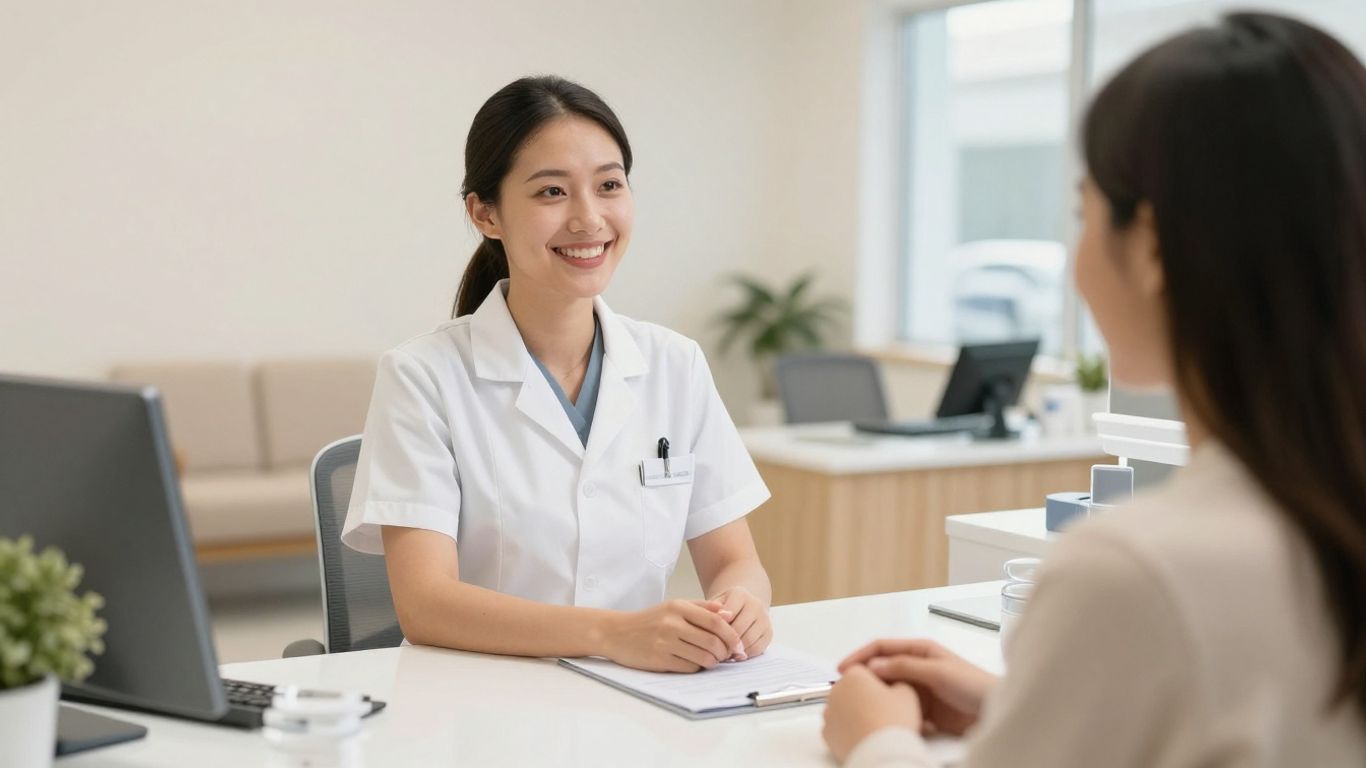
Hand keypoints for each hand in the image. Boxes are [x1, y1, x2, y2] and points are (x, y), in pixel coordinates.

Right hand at [601, 599, 744, 672]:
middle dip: (725, 652)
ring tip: (712, 660)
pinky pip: (689, 668)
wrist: (616, 632)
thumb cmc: (649, 620)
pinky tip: (695, 664)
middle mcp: (672, 623)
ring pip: (703, 657)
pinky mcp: (658, 660)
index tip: (738, 644)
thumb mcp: (673, 606)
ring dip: (713, 662)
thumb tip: (728, 613)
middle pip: (712, 641)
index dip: (731, 635)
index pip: (715, 621)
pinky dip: (697, 668)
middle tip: (728, 656)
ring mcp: (664, 642)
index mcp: (678, 607)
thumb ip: (701, 608)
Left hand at [707, 585, 771, 659]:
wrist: (743, 607)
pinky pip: (757, 648)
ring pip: (748, 640)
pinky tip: (735, 654)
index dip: (718, 626)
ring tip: (723, 653)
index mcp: (740, 594)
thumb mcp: (715, 603)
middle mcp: (755, 604)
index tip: (710, 634)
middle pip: (739, 628)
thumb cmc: (724, 607)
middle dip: (725, 641)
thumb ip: (711, 610)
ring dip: (734, 650)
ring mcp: (765, 618)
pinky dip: (745, 654)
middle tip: (714, 650)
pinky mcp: (769, 632)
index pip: (728, 612)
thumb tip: (717, 617)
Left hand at [822, 665, 920, 762]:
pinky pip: (839, 726)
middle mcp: (836, 691)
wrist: (881, 753)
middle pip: (852, 688)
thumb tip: (894, 683)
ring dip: (856, 712)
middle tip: (884, 709)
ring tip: (875, 723)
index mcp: (854, 676)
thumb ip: (898, 680)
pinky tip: (864, 733)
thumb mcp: (907, 692)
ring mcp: (829, 713)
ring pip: (844, 707)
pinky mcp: (827, 734)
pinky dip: (848, 729)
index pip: (865, 669)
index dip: (880, 680)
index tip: (890, 691)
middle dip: (865, 695)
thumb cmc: (892, 722)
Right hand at [839, 638, 996, 735]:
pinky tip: (891, 719)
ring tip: (866, 708)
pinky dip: (895, 713)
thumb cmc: (972, 685)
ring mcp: (920, 688)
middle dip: (865, 679)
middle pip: (883, 669)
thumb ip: (905, 666)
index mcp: (920, 650)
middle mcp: (917, 666)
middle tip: (848, 692)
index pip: (882, 647)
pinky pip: (901, 708)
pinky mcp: (924, 708)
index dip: (860, 656)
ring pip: (890, 691)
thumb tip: (874, 665)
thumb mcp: (937, 671)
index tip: (842, 669)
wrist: (994, 711)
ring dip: (880, 698)